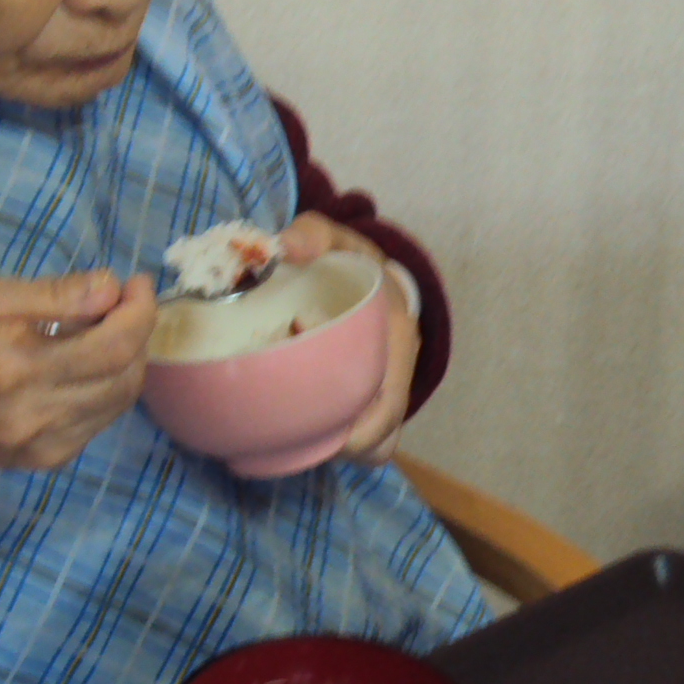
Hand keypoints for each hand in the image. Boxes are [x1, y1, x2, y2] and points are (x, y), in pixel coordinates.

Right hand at [0, 270, 158, 487]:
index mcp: (15, 368)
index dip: (139, 311)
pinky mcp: (49, 459)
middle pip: (127, 375)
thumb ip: (48, 295)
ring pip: (121, 399)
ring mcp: (46, 444)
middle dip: (139, 331)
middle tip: (124, 301)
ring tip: (104, 327)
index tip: (135, 284)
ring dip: (127, 359)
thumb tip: (109, 287)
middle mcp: (36, 413)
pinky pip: (101, 418)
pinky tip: (82, 363)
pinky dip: (107, 385)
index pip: (113, 346)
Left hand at [279, 214, 415, 465]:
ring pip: (381, 440)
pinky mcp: (375, 397)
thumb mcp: (333, 237)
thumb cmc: (349, 259)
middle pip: (386, 429)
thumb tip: (284, 249)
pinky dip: (346, 443)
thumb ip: (311, 234)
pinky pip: (371, 436)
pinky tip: (312, 434)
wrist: (371, 270)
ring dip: (348, 448)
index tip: (328, 428)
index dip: (363, 422)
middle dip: (349, 444)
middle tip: (301, 438)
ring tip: (305, 439)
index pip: (391, 396)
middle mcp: (399, 365)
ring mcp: (390, 385)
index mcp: (396, 331)